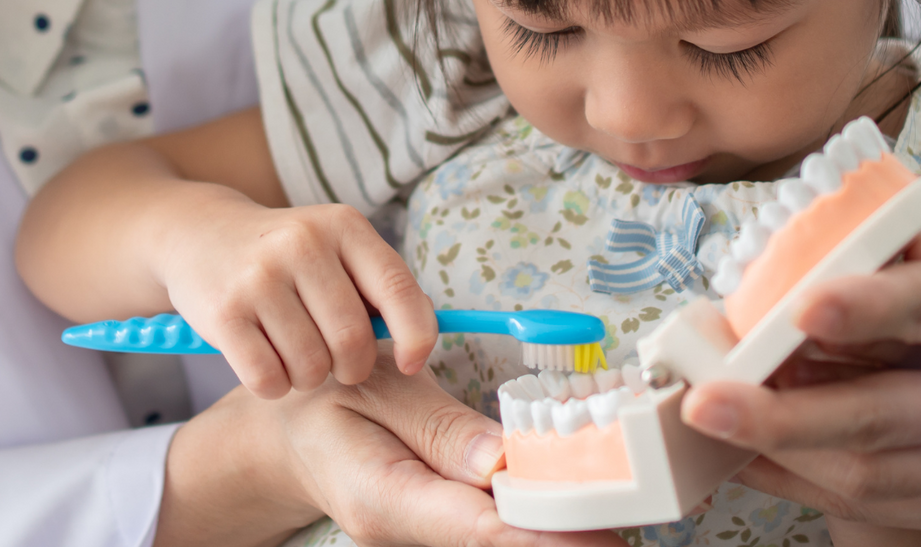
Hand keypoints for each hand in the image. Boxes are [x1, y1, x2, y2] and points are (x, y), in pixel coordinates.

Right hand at [157, 188, 438, 397]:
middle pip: (353, 340)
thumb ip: (380, 287)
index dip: (416, 337)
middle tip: (338, 363)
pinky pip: (268, 379)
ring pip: (310, 367)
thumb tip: (421, 343)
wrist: (199, 234)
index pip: (399, 289)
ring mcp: (258, 277)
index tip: (411, 363)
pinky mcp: (223, 313)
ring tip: (297, 355)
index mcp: (343, 225)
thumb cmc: (287, 257)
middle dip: (352, 367)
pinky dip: (275, 386)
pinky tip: (267, 362)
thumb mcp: (336, 247)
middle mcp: (301, 244)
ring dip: (309, 378)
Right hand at [158, 360, 624, 546]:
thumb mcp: (374, 389)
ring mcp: (422, 538)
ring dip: (554, 532)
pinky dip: (533, 524)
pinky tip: (575, 514)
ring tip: (618, 521)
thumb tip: (503, 461)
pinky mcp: (439, 531)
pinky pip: (491, 532)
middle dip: (564, 540)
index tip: (604, 537)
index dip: (546, 536)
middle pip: (499, 545)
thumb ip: (438, 425)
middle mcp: (407, 533)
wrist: (288, 440)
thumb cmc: (329, 402)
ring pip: (498, 543)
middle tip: (632, 531)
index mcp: (385, 498)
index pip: (479, 528)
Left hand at [678, 176, 920, 534]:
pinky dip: (811, 484)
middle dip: (786, 413)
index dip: (874, 310)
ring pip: (876, 475)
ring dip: (782, 453)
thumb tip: (845, 204)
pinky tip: (754, 455)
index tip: (805, 307)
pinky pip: (887, 505)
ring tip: (709, 423)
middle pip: (888, 416)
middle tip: (706, 399)